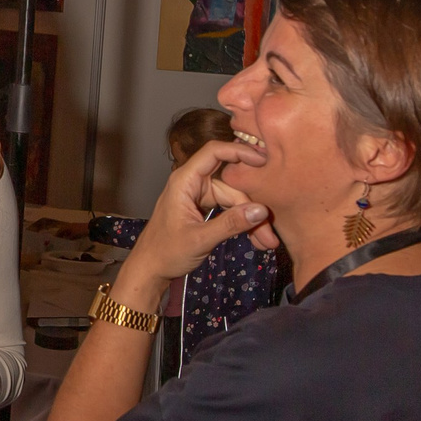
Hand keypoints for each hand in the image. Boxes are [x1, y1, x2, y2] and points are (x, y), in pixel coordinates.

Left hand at [120, 139, 274, 293]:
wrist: (150, 269)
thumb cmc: (165, 252)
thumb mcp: (200, 239)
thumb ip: (230, 224)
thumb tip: (260, 211)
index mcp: (184, 181)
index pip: (214, 153)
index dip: (240, 151)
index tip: (263, 160)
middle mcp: (192, 183)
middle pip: (231, 184)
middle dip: (251, 206)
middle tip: (270, 230)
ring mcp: (198, 195)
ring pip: (233, 199)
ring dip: (250, 219)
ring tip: (265, 241)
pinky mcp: (203, 207)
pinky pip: (228, 209)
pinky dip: (241, 222)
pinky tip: (255, 237)